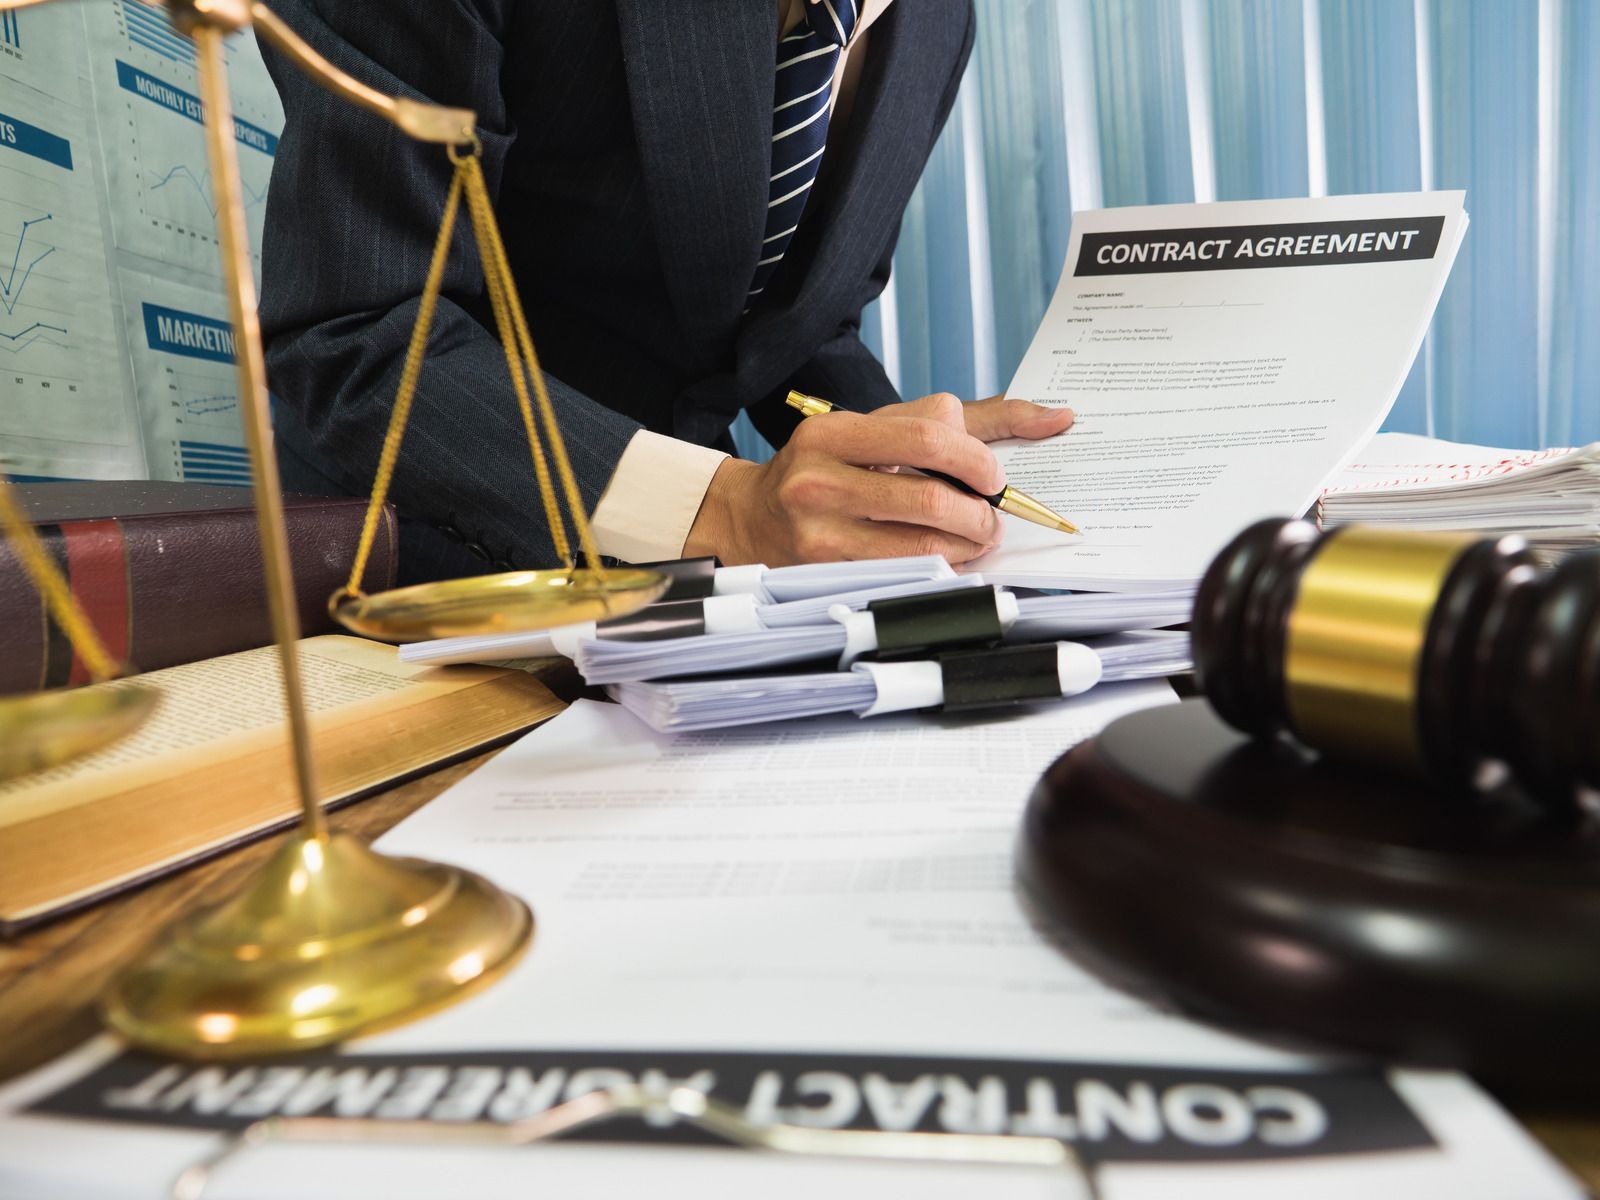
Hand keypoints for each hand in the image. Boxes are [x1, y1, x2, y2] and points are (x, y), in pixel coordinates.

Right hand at [684, 392, 1073, 565]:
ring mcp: (818, 529)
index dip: (977, 459)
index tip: (993, 477)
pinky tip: (944, 556)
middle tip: (992, 518)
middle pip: (930, 494)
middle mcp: (819, 477)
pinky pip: (904, 571)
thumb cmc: (832, 470)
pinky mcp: (823, 570)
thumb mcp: (883, 430)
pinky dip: (940, 565)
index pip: (928, 434)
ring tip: (975, 538)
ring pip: (921, 540)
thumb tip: (1056, 416)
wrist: (752, 519)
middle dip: (979, 512)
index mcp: (835, 430)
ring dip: (966, 544)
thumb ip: (970, 421)